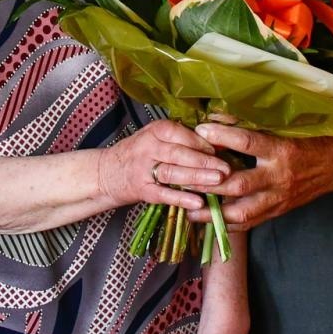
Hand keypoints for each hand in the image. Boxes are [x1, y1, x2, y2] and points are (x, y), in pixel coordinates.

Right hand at [99, 119, 229, 212]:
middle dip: (204, 161)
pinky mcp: (141, 190)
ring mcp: (142, 170)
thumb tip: (219, 142)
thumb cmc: (140, 153)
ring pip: (172, 173)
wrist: (106, 172)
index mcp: (154, 131)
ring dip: (196, 178)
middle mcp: (147, 147)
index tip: (220, 150)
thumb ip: (183, 138)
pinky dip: (181, 198)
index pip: (180, 134)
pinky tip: (198, 203)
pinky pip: (163, 194)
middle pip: (178, 153)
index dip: (200, 142)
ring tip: (217, 182)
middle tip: (226, 168)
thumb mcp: (157, 138)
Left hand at [191, 121, 332, 228]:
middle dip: (208, 184)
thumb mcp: (287, 126)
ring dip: (213, 212)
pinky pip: (250, 223)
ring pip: (241, 212)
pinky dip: (228, 224)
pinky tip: (209, 222)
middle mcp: (278, 177)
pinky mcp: (278, 211)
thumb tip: (218, 115)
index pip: (248, 142)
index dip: (224, 135)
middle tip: (182, 179)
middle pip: (238, 185)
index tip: (200, 128)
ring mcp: (278, 198)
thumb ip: (253, 123)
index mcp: (282, 150)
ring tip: (188, 210)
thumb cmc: (313, 139)